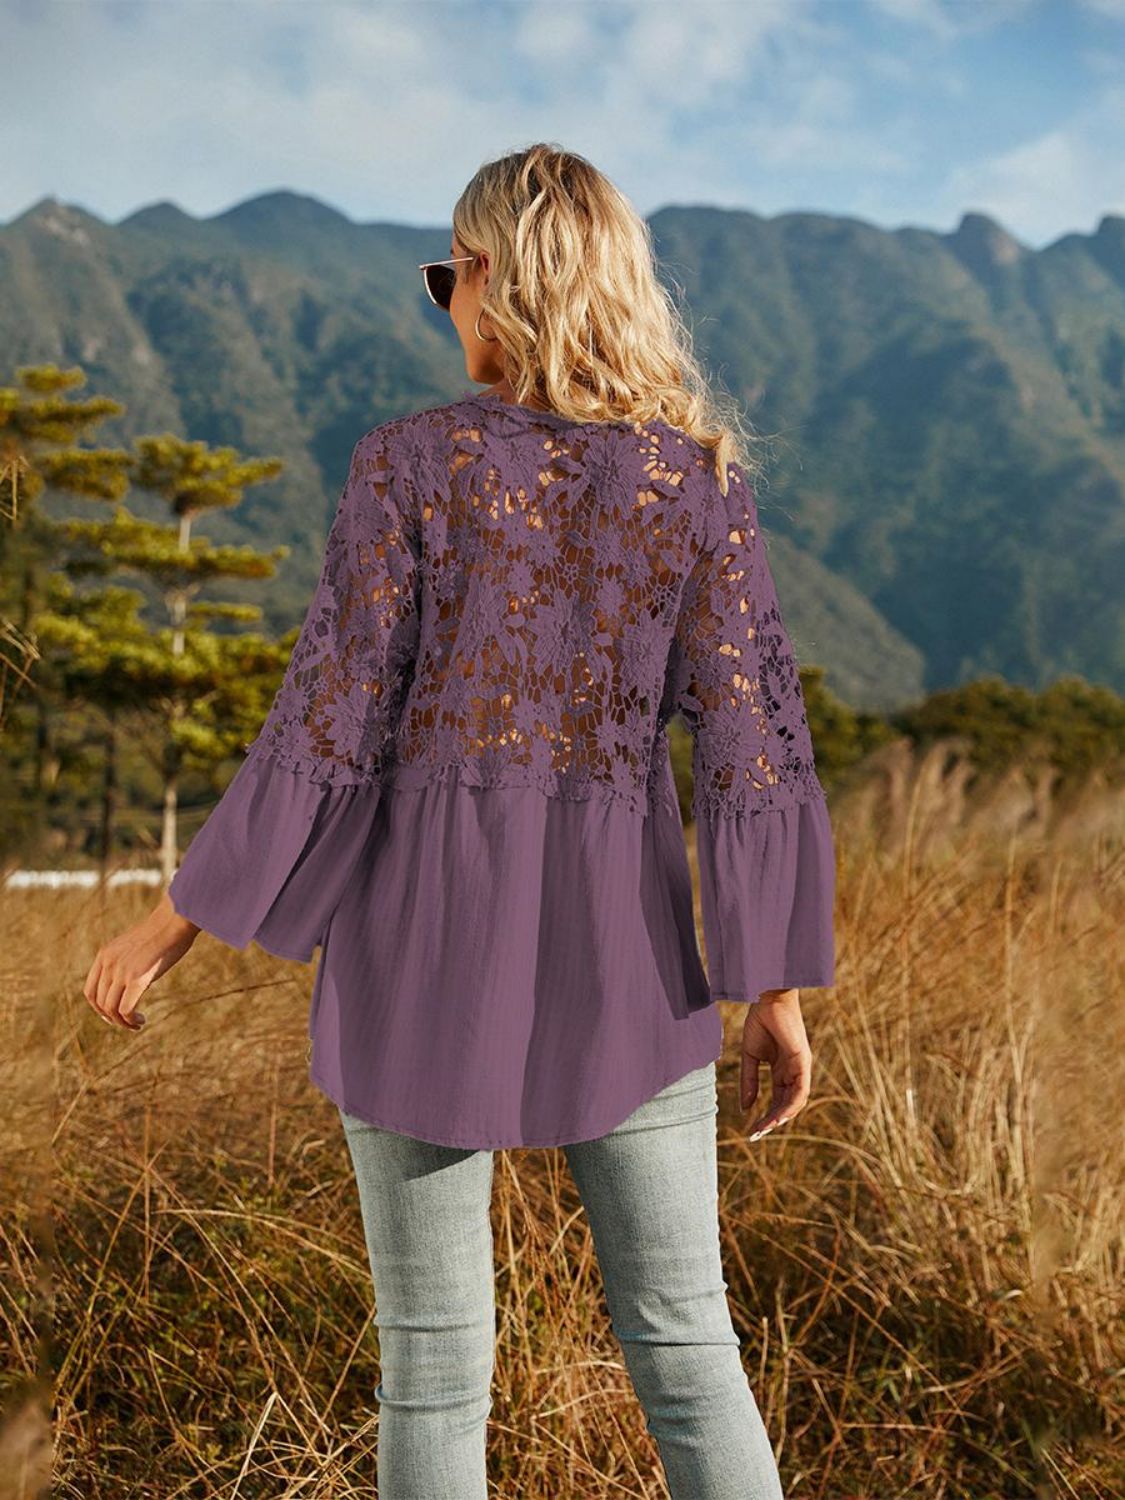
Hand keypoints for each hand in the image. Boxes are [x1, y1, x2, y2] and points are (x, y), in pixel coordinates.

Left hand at [83, 891, 200, 1031]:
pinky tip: (140, 1020)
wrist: (175, 920)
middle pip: (99, 1003)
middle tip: (128, 1024)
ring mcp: (121, 971)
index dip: (99, 1008)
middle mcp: (108, 963)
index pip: (90, 991)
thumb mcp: (135, 946)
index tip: (114, 1015)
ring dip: (122, 1022)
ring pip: (111, 1009)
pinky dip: (130, 1020)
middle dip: (111, 1018)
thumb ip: (127, 962)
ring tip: (136, 1024)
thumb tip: (131, 983)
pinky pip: (125, 1009)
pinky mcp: (136, 978)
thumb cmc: (164, 931)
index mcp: (105, 954)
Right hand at [740, 988, 811, 1140]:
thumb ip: (749, 1082)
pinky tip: (777, 1115)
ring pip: (796, 1101)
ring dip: (781, 1117)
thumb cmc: (759, 1021)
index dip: (766, 1116)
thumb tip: (745, 1109)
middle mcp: (793, 1072)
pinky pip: (800, 1090)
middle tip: (756, 1134)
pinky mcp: (802, 1061)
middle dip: (772, 1121)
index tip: (752, 1130)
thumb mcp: (750, 1057)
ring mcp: (800, 1067)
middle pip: (787, 1104)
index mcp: (782, 1070)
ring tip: (765, 1129)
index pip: (777, 1100)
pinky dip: (790, 1105)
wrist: (766, 999)